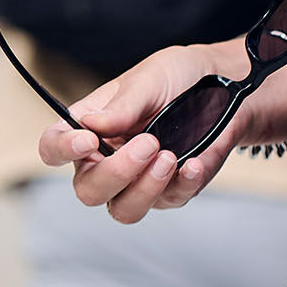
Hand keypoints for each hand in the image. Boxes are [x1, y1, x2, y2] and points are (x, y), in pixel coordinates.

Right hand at [37, 35, 286, 223]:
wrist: (232, 87)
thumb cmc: (182, 76)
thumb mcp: (152, 77)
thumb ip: (123, 103)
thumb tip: (88, 124)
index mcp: (92, 127)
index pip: (55, 148)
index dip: (60, 150)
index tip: (86, 141)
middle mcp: (109, 159)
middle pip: (88, 190)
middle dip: (114, 172)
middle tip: (149, 144)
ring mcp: (140, 180)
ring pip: (122, 209)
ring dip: (143, 187)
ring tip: (169, 156)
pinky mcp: (172, 190)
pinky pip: (169, 202)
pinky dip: (181, 184)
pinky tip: (192, 163)